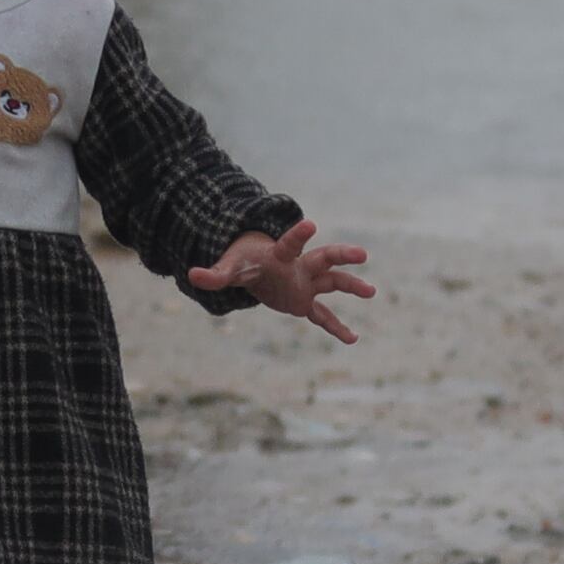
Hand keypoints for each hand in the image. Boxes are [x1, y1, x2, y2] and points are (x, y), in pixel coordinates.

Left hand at [187, 218, 373, 343]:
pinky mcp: (304, 302)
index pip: (291, 243)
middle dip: (341, 256)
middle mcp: (299, 267)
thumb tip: (192, 274)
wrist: (256, 265)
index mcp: (280, 255)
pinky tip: (352, 339)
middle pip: (323, 258)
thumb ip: (215, 273)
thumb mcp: (230, 267)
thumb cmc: (244, 262)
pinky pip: (323, 316)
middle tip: (362, 255)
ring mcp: (306, 284)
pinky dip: (336, 328)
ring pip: (333, 283)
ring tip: (372, 291)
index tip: (311, 224)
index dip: (299, 235)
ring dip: (351, 287)